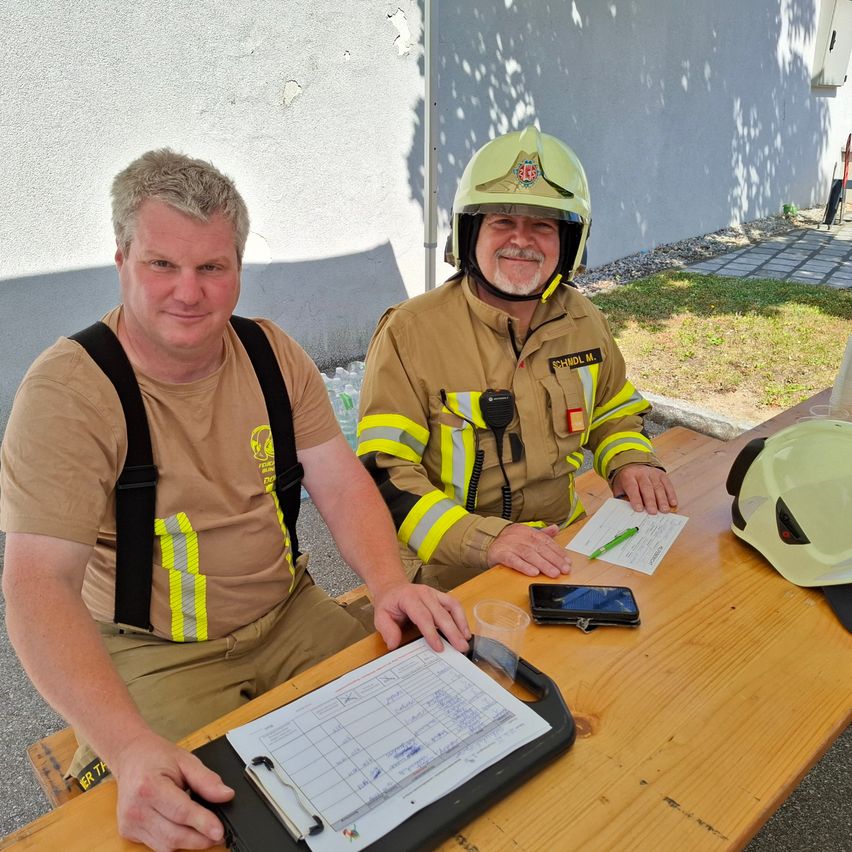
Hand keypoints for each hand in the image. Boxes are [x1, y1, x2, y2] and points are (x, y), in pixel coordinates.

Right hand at [111, 732, 233, 851]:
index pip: (181, 812)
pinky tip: (184, 830)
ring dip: (188, 843)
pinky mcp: (129, 832)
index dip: (203, 823)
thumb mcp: (186, 760)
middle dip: (200, 839)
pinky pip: (157, 846)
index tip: (219, 831)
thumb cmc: (156, 756)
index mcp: (149, 786)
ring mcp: (130, 823)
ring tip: (205, 833)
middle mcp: (136, 809)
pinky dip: (174, 842)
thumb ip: (206, 780)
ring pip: (165, 846)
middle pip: (173, 835)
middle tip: (219, 835)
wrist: (131, 756)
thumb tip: (226, 796)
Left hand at [372, 581, 470, 653]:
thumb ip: (387, 630)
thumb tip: (394, 645)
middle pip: (441, 613)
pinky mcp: (440, 596)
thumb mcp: (380, 616)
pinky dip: (461, 618)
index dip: (431, 633)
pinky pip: (454, 605)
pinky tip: (464, 631)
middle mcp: (424, 593)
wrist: (393, 588)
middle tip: (460, 648)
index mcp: (408, 597)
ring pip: (452, 606)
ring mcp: (434, 593)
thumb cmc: (388, 603)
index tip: (439, 648)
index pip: (423, 616)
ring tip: (465, 640)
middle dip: (452, 632)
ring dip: (461, 623)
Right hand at [486, 524, 571, 577]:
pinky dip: (524, 567)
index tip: (567, 562)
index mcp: (529, 532)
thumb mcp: (526, 533)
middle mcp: (521, 538)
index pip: (547, 542)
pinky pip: (514, 561)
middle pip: (540, 549)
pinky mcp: (501, 554)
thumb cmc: (510, 539)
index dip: (558, 552)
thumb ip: (542, 533)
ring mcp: (511, 546)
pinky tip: (534, 573)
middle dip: (554, 560)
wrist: (488, 540)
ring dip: (543, 565)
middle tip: (564, 570)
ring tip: (554, 573)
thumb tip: (555, 528)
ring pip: (529, 555)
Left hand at [611, 464, 677, 513]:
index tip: (639, 509)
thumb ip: (623, 498)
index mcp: (628, 476)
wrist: (633, 465)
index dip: (635, 498)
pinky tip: (673, 503)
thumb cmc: (626, 481)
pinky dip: (671, 494)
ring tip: (664, 510)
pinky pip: (667, 485)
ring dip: (662, 499)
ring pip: (658, 486)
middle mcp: (641, 473)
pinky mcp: (661, 475)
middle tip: (653, 512)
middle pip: (647, 487)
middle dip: (650, 500)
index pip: (632, 487)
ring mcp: (652, 473)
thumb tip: (629, 512)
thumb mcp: (620, 488)